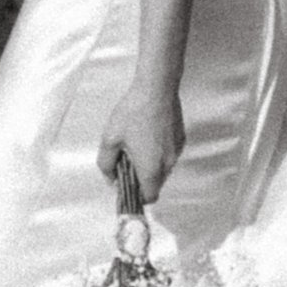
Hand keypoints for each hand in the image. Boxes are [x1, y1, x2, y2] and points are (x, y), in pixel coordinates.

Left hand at [99, 82, 184, 209]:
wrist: (157, 88)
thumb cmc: (133, 113)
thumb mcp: (110, 138)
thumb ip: (106, 164)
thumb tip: (110, 179)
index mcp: (151, 168)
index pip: (150, 197)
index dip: (137, 196)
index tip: (126, 186)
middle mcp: (168, 163)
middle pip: (156, 183)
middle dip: (142, 179)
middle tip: (126, 162)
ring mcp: (176, 151)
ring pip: (163, 168)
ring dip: (151, 164)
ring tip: (137, 145)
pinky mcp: (181, 138)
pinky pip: (169, 154)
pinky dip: (159, 152)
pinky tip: (148, 134)